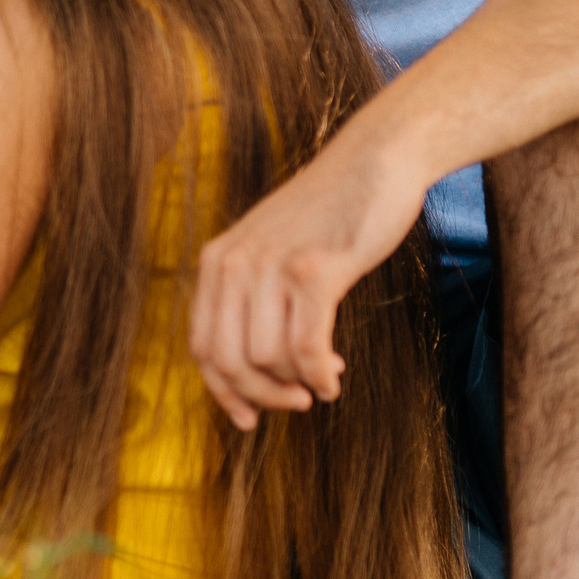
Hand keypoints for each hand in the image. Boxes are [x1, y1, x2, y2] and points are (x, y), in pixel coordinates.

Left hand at [189, 140, 427, 430]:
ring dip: (296, 386)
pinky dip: (318, 376)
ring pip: (267, 360)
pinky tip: (333, 378)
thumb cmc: (331, 213)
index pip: (201, 347)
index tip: (248, 417)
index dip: (222, 392)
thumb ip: (254, 297)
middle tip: (294, 403)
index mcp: (217, 261)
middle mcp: (234, 263)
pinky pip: (306, 349)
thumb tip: (260, 370)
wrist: (376, 161)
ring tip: (321, 382)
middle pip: (229, 362)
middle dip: (261, 396)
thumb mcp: (272, 249)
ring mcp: (272, 266)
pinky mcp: (315, 270)